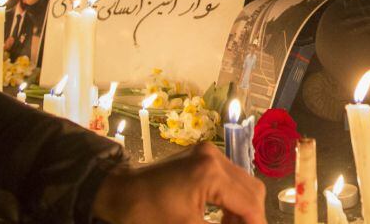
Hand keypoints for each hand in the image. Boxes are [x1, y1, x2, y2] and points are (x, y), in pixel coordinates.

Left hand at [92, 141, 266, 223]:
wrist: (117, 192)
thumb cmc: (147, 213)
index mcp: (211, 173)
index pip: (249, 202)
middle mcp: (214, 156)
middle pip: (252, 189)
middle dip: (251, 217)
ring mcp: (208, 153)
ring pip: (243, 183)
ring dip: (242, 209)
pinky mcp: (202, 156)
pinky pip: (229, 177)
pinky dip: (231, 198)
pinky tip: (223, 217)